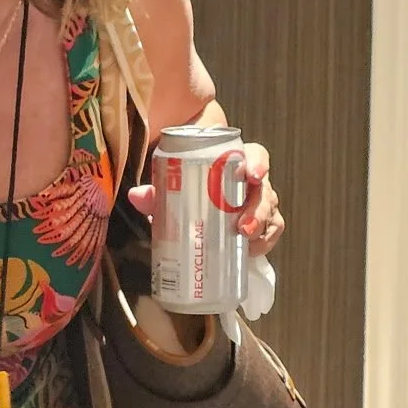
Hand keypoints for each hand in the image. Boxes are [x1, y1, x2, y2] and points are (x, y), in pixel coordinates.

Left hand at [126, 142, 283, 257]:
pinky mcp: (262, 225)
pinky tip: (249, 252)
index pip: (255, 154)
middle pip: (264, 191)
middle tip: (242, 226)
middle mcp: (251, 183)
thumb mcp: (173, 188)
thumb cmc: (188, 189)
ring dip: (261, 228)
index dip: (258, 163)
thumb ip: (156, 192)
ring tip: (244, 241)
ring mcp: (259, 204)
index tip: (252, 175)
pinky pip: (271, 234)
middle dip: (257, 209)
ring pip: (270, 213)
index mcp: (235, 163)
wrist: (194, 202)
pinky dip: (263, 244)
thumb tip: (136, 195)